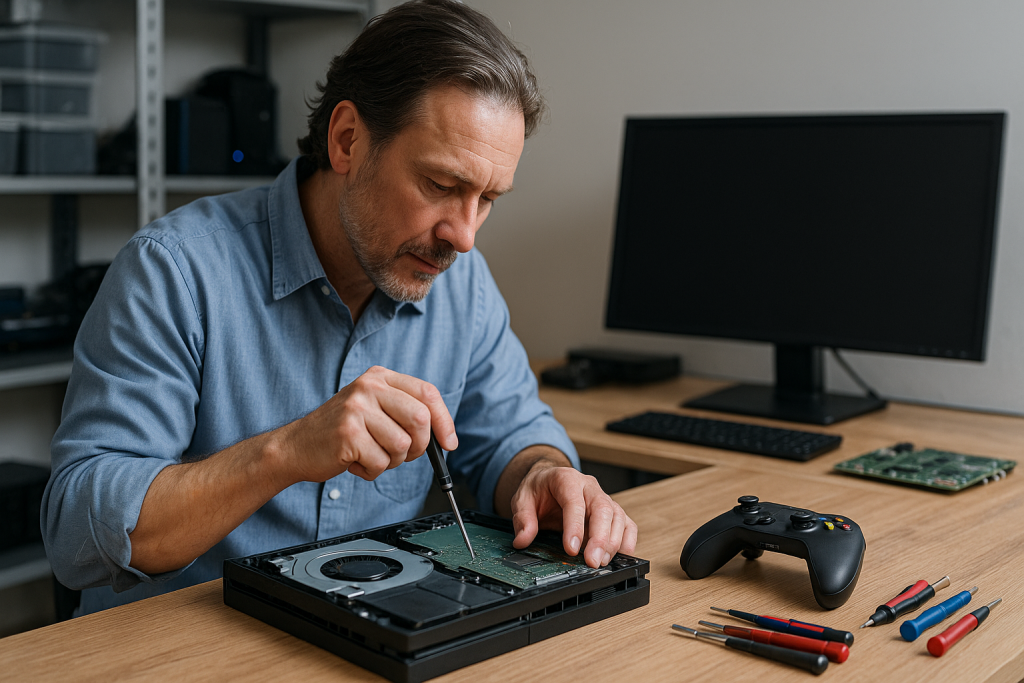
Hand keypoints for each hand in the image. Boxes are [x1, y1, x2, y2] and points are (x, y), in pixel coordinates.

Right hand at [279, 366, 456, 483]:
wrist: (296, 446)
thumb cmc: (342, 432)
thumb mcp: (375, 409)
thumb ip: (406, 413)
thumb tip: (446, 437)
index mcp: (380, 377)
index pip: (428, 393)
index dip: (444, 421)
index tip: (449, 442)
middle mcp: (368, 387)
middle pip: (420, 419)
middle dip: (420, 446)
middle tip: (404, 455)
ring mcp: (356, 409)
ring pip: (402, 446)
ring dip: (392, 462)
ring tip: (370, 455)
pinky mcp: (347, 434)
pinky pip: (380, 463)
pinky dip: (372, 471)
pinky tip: (355, 462)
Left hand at [509, 462, 637, 567]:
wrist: (549, 481)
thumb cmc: (539, 489)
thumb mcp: (522, 499)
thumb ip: (523, 519)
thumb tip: (522, 540)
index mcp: (566, 479)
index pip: (574, 501)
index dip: (575, 526)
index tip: (571, 549)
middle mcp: (589, 487)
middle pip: (602, 509)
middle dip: (600, 538)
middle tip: (592, 561)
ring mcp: (603, 498)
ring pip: (618, 516)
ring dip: (613, 542)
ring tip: (601, 562)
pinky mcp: (612, 511)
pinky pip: (627, 524)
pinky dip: (627, 541)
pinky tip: (620, 556)